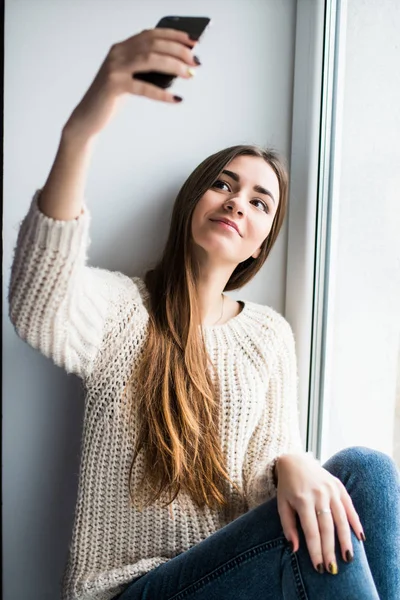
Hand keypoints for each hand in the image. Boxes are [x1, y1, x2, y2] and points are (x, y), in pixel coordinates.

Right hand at [64, 28, 198, 140]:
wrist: (87, 117)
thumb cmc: (112, 98)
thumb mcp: (131, 79)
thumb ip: (146, 70)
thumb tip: (177, 68)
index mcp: (122, 48)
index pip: (151, 34)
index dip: (173, 35)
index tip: (193, 41)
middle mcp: (117, 53)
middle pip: (153, 44)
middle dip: (178, 51)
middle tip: (195, 61)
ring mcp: (114, 68)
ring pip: (150, 59)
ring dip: (174, 66)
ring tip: (190, 74)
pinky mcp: (114, 85)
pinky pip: (143, 87)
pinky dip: (162, 93)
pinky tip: (176, 99)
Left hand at [275, 454, 363, 573]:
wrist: (296, 461)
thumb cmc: (287, 487)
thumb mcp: (282, 504)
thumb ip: (288, 526)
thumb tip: (294, 549)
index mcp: (302, 500)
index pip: (311, 530)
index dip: (315, 550)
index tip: (318, 568)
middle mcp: (318, 494)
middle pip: (327, 527)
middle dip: (330, 550)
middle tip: (333, 569)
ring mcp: (330, 489)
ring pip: (341, 518)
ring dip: (345, 539)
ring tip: (348, 557)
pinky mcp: (338, 486)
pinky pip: (349, 506)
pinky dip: (355, 522)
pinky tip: (360, 537)